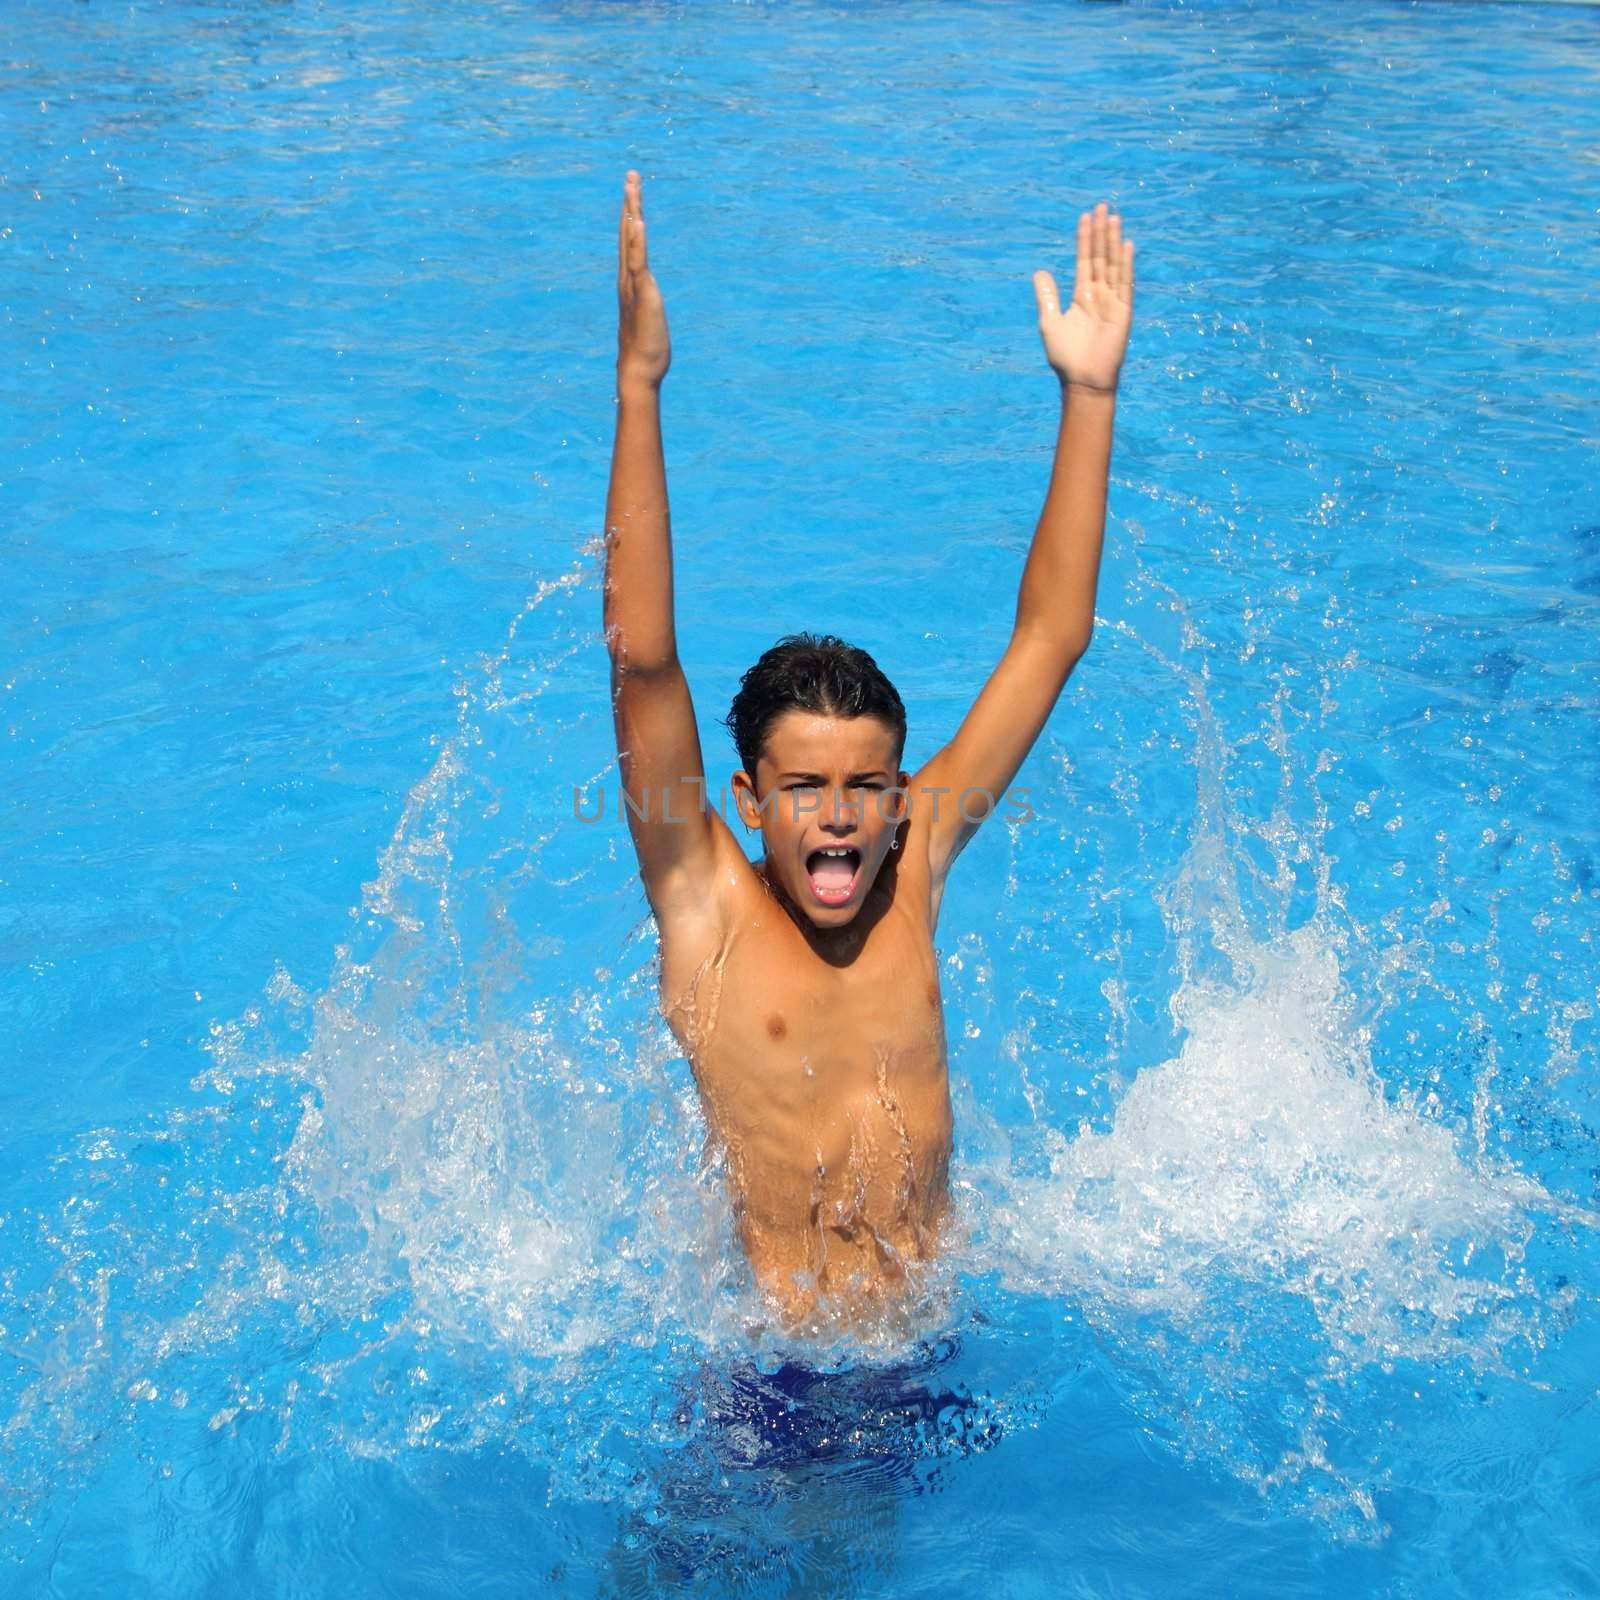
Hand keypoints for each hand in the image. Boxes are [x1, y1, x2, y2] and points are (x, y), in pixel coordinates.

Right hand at [617, 170, 669, 390]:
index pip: (630, 244)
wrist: (638, 371)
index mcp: (631, 284)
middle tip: (630, 175)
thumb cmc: (645, 353)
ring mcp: (634, 285)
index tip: (632, 195)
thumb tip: (649, 309)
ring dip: (631, 211)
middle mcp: (628, 279)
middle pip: (626, 233)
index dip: (630, 218)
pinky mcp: (643, 294)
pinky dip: (637, 241)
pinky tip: (637, 220)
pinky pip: (638, 262)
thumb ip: (648, 309)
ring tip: (631, 185)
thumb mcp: (650, 322)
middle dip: (629, 203)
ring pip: (630, 241)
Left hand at [1033, 203, 1133, 392]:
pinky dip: (1125, 264)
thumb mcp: (1049, 322)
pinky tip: (1126, 245)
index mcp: (1081, 296)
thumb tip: (1039, 272)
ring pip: (1113, 264)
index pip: (1084, 261)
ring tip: (1113, 218)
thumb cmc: (1065, 356)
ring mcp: (1112, 301)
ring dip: (1113, 241)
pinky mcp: (1123, 311)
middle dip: (1101, 232)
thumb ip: (1047, 296)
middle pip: (1100, 257)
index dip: (1084, 239)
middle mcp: (1099, 295)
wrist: (1082, 379)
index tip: (1085, 217)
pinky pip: (1125, 283)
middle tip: (1102, 206)